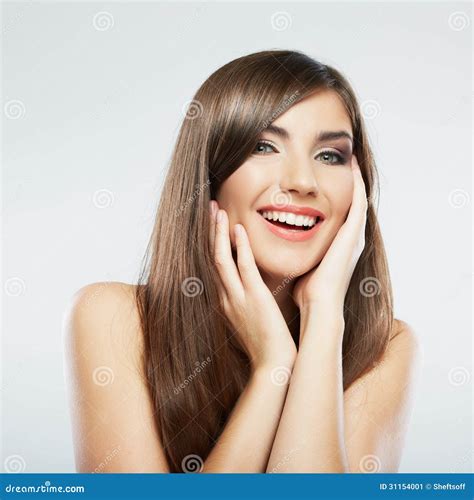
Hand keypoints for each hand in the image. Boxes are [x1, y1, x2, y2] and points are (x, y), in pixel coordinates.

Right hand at [209, 200, 296, 371]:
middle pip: (212, 258)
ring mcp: (237, 298)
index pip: (215, 266)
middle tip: (210, 208)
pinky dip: (240, 247)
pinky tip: (238, 229)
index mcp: (226, 301)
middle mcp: (226, 297)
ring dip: (218, 233)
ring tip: (218, 211)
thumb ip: (247, 301)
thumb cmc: (266, 344)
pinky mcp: (254, 298)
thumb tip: (251, 287)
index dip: (213, 243)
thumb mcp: (250, 319)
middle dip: (210, 232)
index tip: (214, 224)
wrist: (273, 365)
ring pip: (221, 259)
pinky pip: (244, 267)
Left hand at [292, 155, 367, 311]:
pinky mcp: (353, 234)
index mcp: (338, 246)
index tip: (329, 180)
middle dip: (349, 184)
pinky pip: (358, 202)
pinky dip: (357, 183)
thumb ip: (297, 256)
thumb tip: (280, 251)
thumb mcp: (303, 266)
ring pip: (358, 199)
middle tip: (348, 162)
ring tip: (352, 158)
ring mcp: (354, 236)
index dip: (336, 196)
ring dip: (355, 179)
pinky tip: (353, 166)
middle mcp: (350, 239)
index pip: (340, 215)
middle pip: (352, 204)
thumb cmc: (307, 291)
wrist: (318, 305)